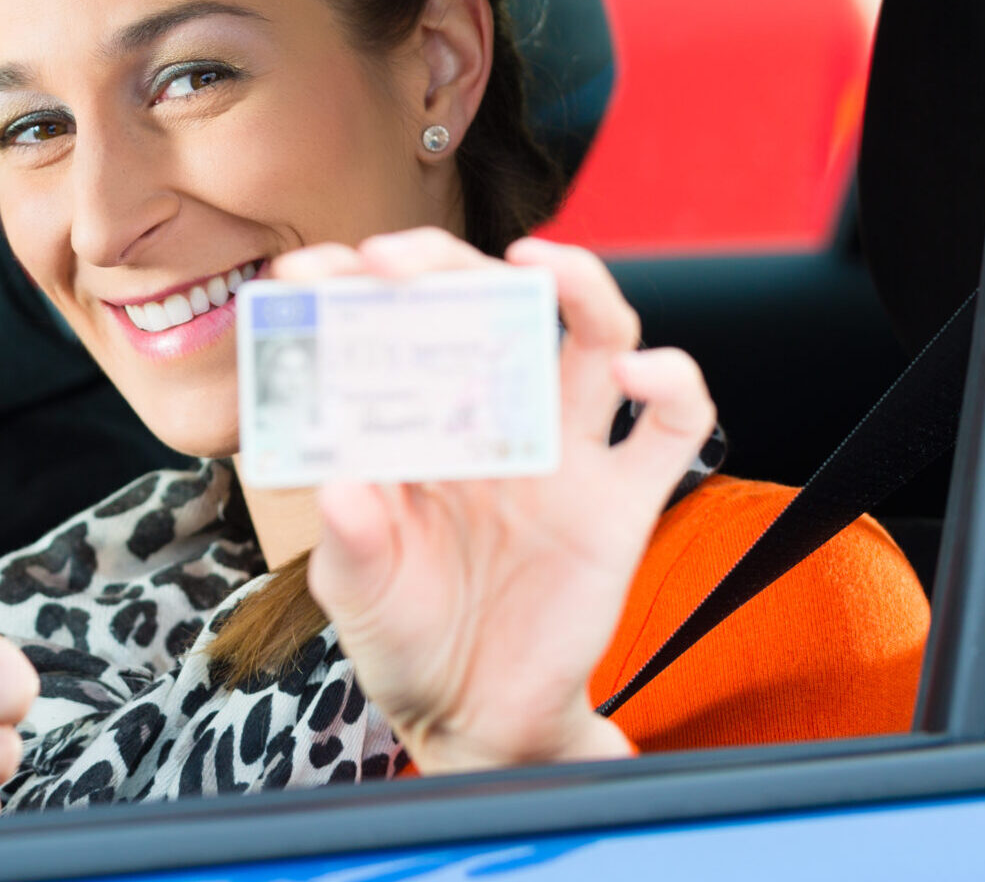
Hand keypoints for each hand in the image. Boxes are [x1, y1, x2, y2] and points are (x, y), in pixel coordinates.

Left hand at [279, 229, 713, 772]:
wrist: (476, 722)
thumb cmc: (405, 641)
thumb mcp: (355, 594)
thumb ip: (350, 543)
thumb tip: (340, 485)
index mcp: (421, 428)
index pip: (396, 327)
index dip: (355, 286)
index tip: (310, 270)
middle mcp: (496, 422)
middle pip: (494, 304)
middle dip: (447, 265)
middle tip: (394, 262)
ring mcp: (565, 456)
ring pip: (596, 333)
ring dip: (578, 282)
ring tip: (534, 262)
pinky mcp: (624, 503)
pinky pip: (675, 424)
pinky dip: (673, 381)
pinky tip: (638, 372)